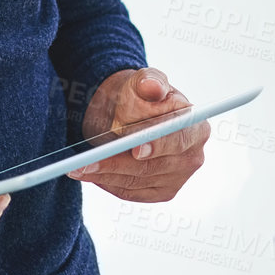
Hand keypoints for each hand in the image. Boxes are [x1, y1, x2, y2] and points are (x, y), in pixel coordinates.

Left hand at [67, 67, 203, 201]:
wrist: (131, 113)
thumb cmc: (140, 96)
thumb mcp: (143, 81)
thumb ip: (150, 82)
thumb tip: (153, 87)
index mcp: (196, 128)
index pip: (179, 141)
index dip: (158, 146)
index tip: (135, 149)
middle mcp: (192, 157)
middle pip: (153, 167)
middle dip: (117, 164)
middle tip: (87, 162)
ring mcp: (178, 178)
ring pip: (136, 182)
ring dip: (105, 175)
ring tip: (78, 167)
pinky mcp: (161, 192)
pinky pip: (130, 193)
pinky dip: (108, 184)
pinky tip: (91, 173)